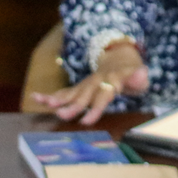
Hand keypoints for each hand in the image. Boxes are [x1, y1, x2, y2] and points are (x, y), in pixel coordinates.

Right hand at [32, 42, 148, 125]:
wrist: (118, 56)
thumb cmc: (131, 72)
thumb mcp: (141, 75)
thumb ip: (139, 78)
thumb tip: (141, 74)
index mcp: (112, 80)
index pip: (104, 95)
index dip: (95, 108)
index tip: (86, 121)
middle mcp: (96, 81)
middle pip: (83, 95)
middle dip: (72, 106)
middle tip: (61, 115)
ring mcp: (85, 84)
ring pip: (70, 92)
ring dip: (57, 99)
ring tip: (45, 104)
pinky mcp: (78, 87)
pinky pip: (64, 92)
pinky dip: (50, 95)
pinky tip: (36, 98)